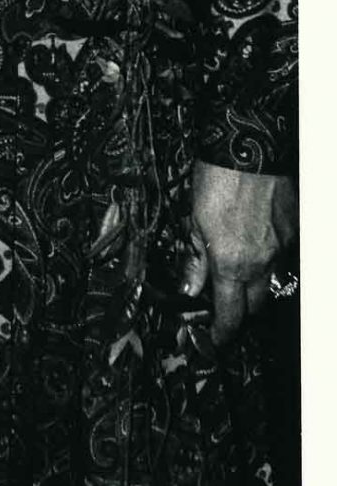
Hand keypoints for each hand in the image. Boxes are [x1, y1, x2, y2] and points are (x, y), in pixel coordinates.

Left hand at [182, 160, 297, 344]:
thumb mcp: (193, 219)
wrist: (248, 146)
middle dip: (240, 313)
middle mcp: (262, 262)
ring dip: (256, 287)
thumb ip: (194, 258)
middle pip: (256, 306)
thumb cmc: (216, 178)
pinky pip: (285, 257)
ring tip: (239, 276)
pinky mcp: (295, 231)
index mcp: (231, 263)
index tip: (215, 339)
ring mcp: (283, 248)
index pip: (231, 315)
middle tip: (225, 309)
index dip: (222, 333)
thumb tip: (189, 287)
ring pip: (273, 282)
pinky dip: (271, 260)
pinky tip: (256, 247)